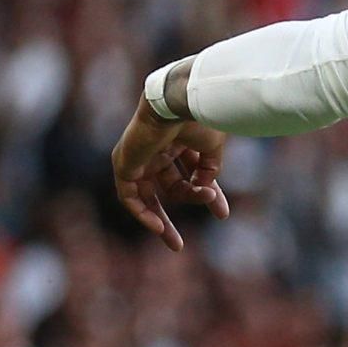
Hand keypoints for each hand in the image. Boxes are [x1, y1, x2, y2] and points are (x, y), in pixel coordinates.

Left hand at [111, 61, 229, 250]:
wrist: (178, 102)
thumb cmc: (198, 118)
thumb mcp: (212, 150)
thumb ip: (210, 171)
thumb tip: (206, 191)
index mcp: (178, 142)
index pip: (193, 174)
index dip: (207, 195)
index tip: (222, 214)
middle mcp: (157, 150)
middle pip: (168, 187)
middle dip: (175, 215)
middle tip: (179, 244)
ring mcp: (139, 157)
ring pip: (150, 196)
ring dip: (161, 219)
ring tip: (173, 240)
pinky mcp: (125, 163)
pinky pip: (129, 196)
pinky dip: (142, 213)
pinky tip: (158, 228)